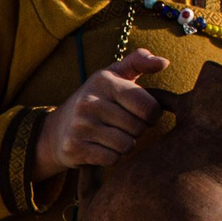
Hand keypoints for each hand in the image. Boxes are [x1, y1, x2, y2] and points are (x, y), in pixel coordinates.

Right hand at [32, 48, 170, 180]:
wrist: (57, 129)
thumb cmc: (97, 100)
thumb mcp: (114, 75)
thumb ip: (139, 62)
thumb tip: (164, 62)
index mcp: (104, 81)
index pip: (148, 106)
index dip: (153, 115)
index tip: (143, 114)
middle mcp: (90, 101)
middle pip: (138, 128)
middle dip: (137, 130)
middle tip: (125, 126)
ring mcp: (80, 125)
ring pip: (126, 145)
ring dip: (126, 145)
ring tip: (115, 136)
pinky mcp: (75, 147)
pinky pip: (112, 159)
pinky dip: (113, 157)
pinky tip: (103, 148)